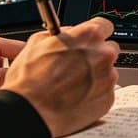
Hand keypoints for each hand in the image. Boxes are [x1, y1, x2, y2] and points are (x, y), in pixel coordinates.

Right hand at [1, 17, 118, 137]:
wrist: (29, 112)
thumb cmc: (29, 80)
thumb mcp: (37, 42)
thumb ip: (61, 33)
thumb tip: (70, 32)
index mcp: (89, 36)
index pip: (105, 26)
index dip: (94, 34)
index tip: (89, 40)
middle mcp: (104, 54)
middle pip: (109, 49)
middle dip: (96, 55)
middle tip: (77, 66)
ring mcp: (109, 77)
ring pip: (107, 72)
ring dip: (95, 76)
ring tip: (71, 86)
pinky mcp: (109, 98)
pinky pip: (105, 91)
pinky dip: (94, 94)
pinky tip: (75, 98)